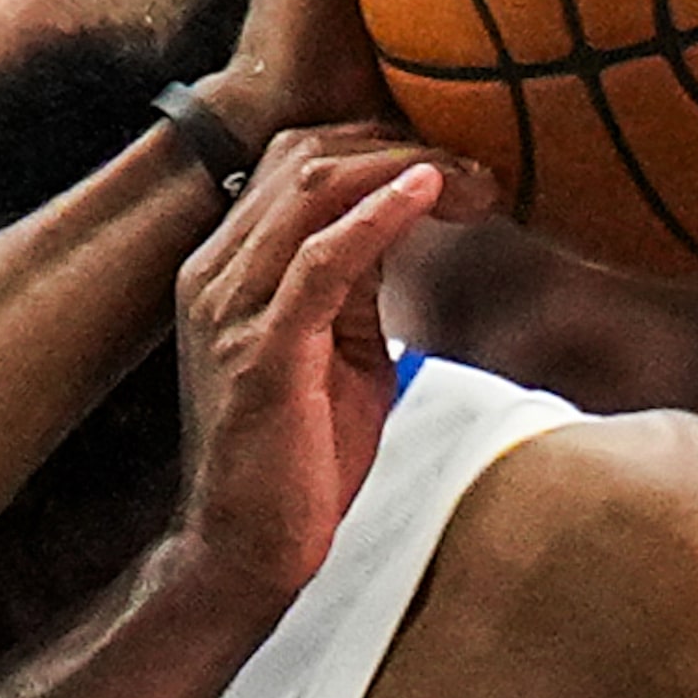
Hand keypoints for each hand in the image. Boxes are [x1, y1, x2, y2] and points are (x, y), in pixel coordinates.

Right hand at [169, 130, 480, 602]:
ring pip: (311, 187)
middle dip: (400, 144)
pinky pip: (321, 258)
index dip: (383, 143)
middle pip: (305, 154)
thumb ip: (357, 279)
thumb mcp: (338, 346)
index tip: (460, 166)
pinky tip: (429, 192)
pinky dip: (379, 213)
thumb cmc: (296, 457)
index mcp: (228, 266)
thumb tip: (404, 214)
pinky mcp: (261, 351)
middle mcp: (215, 272)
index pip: (297, 159)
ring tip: (473, 181)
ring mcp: (230, 308)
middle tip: (481, 171)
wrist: (246, 553)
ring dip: (403, 169)